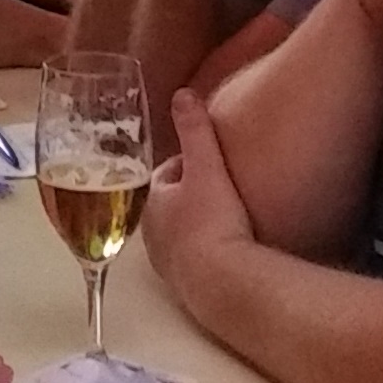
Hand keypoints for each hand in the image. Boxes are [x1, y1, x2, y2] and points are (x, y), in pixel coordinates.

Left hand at [143, 88, 256, 317]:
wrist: (223, 285)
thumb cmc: (212, 224)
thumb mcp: (205, 168)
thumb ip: (195, 130)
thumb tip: (183, 93)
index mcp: (153, 204)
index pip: (166, 176)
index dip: (187, 164)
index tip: (208, 159)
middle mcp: (154, 237)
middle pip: (171, 207)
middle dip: (189, 197)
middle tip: (218, 188)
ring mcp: (170, 266)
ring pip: (182, 236)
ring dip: (198, 226)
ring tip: (226, 219)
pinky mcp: (190, 289)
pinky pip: (197, 262)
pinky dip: (208, 253)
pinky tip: (229, 251)